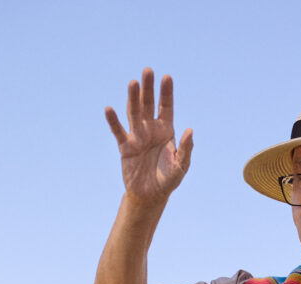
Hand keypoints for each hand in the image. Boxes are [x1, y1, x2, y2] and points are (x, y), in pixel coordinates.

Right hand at [105, 68, 192, 205]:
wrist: (150, 195)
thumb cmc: (168, 180)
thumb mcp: (181, 166)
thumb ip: (186, 149)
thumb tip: (190, 130)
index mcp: (166, 131)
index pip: (166, 107)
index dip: (166, 93)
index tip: (167, 77)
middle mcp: (150, 129)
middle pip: (148, 104)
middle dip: (148, 88)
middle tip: (148, 70)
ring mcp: (137, 136)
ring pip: (134, 113)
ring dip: (133, 98)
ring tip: (133, 83)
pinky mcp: (125, 147)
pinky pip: (118, 131)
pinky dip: (113, 121)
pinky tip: (109, 109)